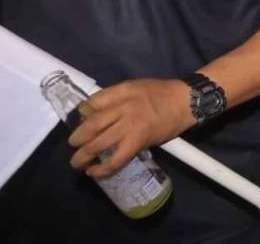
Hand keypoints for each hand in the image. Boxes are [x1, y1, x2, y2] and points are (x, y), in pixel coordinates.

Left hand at [68, 79, 193, 177]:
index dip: (81, 114)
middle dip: (77, 138)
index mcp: (122, 92)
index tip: (80, 121)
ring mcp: (130, 125)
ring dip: (83, 156)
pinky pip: (116, 158)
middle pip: (91, 125)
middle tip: (73, 144)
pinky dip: (102, 168)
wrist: (186, 102)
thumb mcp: (136, 87)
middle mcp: (123, 108)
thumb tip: (94, 114)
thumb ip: (116, 98)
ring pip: (98, 143)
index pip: (92, 103)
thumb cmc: (162, 93)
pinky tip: (94, 172)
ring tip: (78, 163)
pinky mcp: (138, 141)